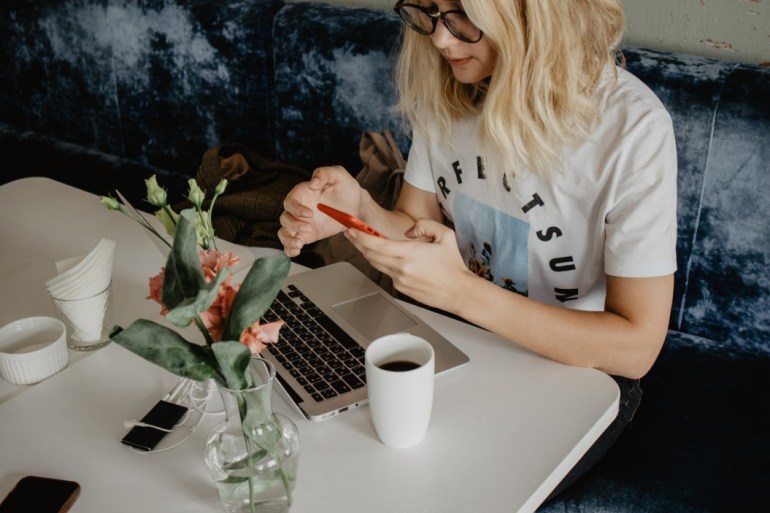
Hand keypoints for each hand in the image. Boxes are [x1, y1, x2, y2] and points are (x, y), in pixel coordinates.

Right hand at [278, 166, 363, 256]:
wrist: (357, 207)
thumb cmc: (346, 188)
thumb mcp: (339, 175)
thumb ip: (324, 173)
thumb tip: (312, 183)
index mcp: (302, 193)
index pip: (290, 201)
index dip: (296, 208)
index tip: (310, 214)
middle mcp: (298, 209)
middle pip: (285, 218)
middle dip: (294, 225)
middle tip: (309, 228)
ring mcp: (301, 223)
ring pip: (284, 232)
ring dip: (288, 239)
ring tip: (299, 244)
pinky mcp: (306, 235)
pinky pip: (291, 243)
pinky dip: (289, 249)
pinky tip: (296, 251)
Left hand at [345, 218, 472, 311]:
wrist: (458, 291)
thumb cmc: (453, 265)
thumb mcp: (445, 235)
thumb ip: (425, 225)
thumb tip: (408, 231)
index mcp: (411, 253)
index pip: (378, 244)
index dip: (362, 237)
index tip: (352, 229)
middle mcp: (402, 268)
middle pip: (371, 255)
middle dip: (358, 243)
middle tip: (351, 233)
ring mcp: (400, 280)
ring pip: (376, 264)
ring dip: (367, 253)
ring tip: (362, 243)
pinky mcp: (401, 288)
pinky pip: (386, 273)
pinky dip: (381, 263)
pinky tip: (381, 256)